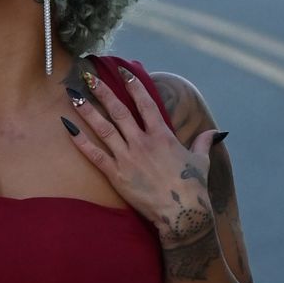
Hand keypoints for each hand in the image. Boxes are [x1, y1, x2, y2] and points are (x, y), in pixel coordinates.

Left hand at [63, 68, 220, 265]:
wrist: (182, 212)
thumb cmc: (193, 187)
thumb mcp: (201, 161)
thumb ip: (204, 142)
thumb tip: (215, 132)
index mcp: (162, 135)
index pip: (145, 103)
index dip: (134, 85)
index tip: (123, 70)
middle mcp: (143, 142)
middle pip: (119, 110)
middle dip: (103, 91)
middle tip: (88, 76)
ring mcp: (128, 158)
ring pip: (104, 128)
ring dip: (88, 110)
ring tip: (74, 96)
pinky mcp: (117, 175)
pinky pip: (95, 155)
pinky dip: (81, 141)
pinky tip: (68, 128)